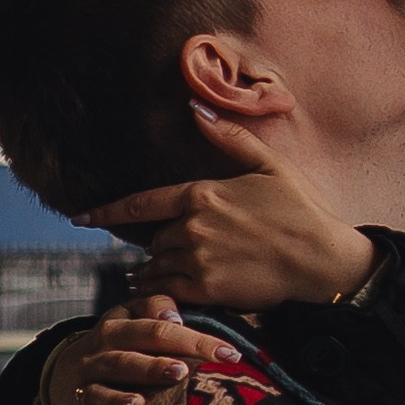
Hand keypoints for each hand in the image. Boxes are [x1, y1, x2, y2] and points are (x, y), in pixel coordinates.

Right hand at [43, 298, 211, 404]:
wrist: (64, 370)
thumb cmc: (117, 343)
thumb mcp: (130, 317)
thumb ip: (155, 308)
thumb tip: (176, 314)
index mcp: (115, 329)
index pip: (156, 329)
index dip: (191, 338)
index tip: (229, 354)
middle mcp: (96, 357)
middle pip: (125, 359)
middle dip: (153, 366)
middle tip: (184, 371)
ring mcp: (82, 388)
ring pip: (98, 393)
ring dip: (117, 400)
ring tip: (139, 404)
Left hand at [96, 108, 378, 310]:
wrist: (324, 261)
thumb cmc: (303, 210)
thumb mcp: (271, 165)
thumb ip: (230, 138)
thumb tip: (196, 108)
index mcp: (202, 193)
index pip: (140, 205)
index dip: (105, 212)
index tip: (80, 218)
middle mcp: (192, 226)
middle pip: (154, 239)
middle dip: (159, 244)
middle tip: (171, 251)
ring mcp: (197, 259)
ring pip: (157, 266)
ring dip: (154, 271)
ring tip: (154, 278)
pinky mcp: (207, 289)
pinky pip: (167, 291)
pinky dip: (160, 293)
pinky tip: (161, 296)